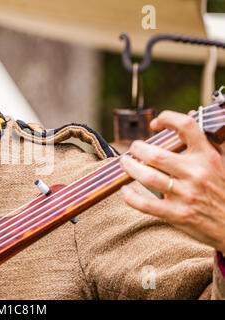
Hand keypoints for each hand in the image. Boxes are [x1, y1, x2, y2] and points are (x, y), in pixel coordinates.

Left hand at [119, 110, 224, 251]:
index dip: (167, 119)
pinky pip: (146, 204)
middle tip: (133, 149)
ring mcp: (186, 195)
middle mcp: (196, 173)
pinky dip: (131, 197)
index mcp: (207, 157)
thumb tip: (193, 113)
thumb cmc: (223, 191)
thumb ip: (208, 140)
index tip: (155, 124)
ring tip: (125, 163)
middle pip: (156, 155)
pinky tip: (125, 191)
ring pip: (148, 177)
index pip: (187, 126)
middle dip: (137, 149)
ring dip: (130, 168)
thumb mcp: (222, 163)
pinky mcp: (177, 214)